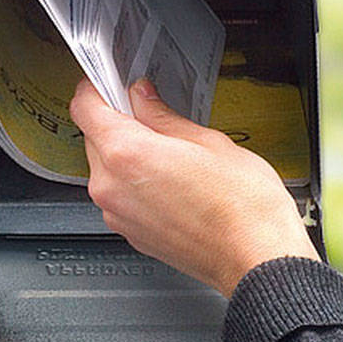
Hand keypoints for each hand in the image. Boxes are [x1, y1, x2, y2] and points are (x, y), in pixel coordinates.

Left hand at [69, 77, 319, 297]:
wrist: (257, 259)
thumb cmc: (243, 206)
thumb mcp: (207, 141)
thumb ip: (163, 116)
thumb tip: (143, 99)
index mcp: (126, 154)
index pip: (84, 108)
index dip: (95, 88)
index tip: (109, 82)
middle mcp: (112, 187)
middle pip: (93, 138)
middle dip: (116, 121)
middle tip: (151, 112)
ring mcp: (118, 215)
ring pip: (105, 168)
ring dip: (126, 153)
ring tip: (170, 150)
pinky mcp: (131, 234)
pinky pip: (120, 195)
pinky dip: (134, 181)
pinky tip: (170, 178)